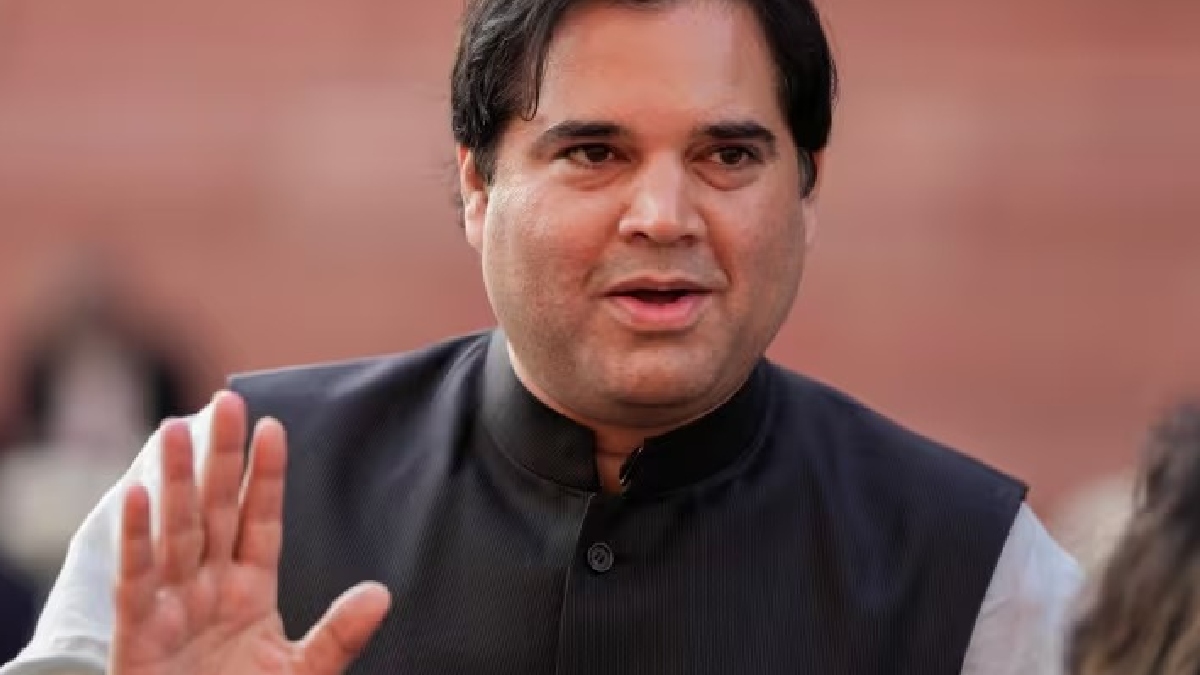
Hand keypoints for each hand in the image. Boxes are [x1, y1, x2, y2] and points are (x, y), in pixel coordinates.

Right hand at [109, 392, 391, 674]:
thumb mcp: (302, 672)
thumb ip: (339, 634)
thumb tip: (381, 593)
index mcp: (250, 591)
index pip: (260, 520)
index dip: (265, 476)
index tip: (273, 427)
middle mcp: (210, 587)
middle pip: (216, 510)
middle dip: (220, 458)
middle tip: (226, 401)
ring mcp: (172, 606)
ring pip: (175, 531)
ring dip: (175, 481)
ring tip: (177, 427)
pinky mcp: (136, 633)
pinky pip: (136, 579)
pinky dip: (135, 539)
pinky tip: (138, 494)